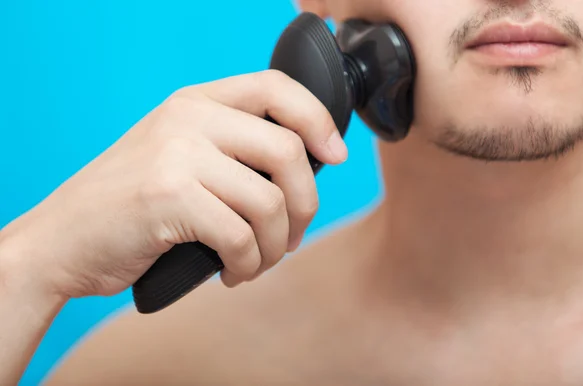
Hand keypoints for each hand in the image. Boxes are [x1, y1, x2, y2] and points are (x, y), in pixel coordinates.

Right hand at [0, 70, 346, 299]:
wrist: (63, 239)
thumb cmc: (131, 205)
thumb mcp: (179, 156)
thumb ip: (232, 150)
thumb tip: (308, 168)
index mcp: (195, 102)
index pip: (276, 87)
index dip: (318, 120)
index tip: (335, 157)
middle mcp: (188, 118)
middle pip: (289, 151)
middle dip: (305, 204)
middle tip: (291, 236)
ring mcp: (177, 154)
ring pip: (271, 201)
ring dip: (276, 246)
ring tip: (258, 262)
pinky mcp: (169, 196)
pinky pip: (242, 237)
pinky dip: (248, 265)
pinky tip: (233, 273)